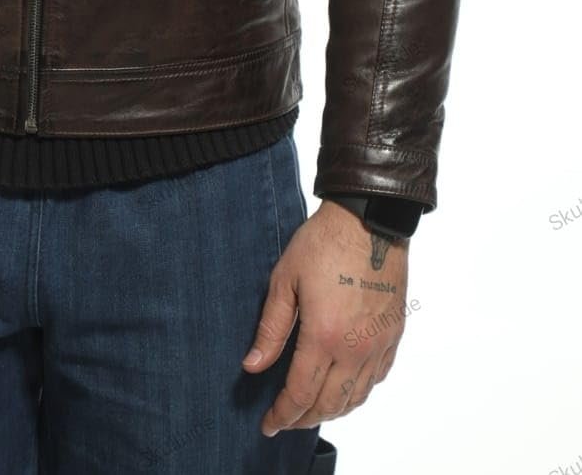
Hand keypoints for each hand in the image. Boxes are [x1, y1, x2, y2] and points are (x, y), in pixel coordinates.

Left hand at [241, 199, 410, 435]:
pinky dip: (357, 394)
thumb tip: (252, 365)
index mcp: (324, 336)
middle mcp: (355, 349)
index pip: (300, 393)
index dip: (282, 414)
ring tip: (310, 412)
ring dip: (331, 411)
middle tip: (285, 421)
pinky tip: (344, 391)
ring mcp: (378, 345)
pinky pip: (376, 380)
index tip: (268, 425)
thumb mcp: (284, 280)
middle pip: (329, 403)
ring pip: (356, 398)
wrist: (369, 221)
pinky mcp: (393, 336)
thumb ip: (271, 328)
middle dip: (303, 419)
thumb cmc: (323, 244)